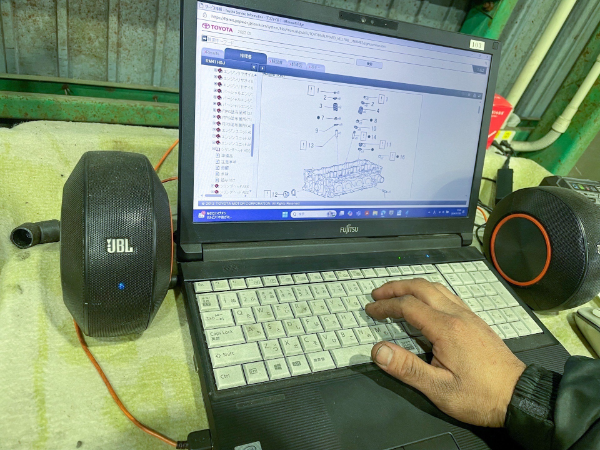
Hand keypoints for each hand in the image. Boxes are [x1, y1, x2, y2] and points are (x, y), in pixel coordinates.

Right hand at [365, 278, 524, 427]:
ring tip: (396, 293)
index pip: (408, 306)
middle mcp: (457, 315)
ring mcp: (468, 315)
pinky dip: (429, 292)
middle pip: (421, 287)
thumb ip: (406, 368)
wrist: (519, 396)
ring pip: (436, 288)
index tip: (370, 309)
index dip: (385, 305)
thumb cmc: (479, 396)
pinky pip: (448, 295)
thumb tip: (378, 350)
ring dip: (412, 286)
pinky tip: (425, 303)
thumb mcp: (439, 389)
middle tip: (377, 294)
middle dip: (396, 287)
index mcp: (446, 328)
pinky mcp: (475, 321)